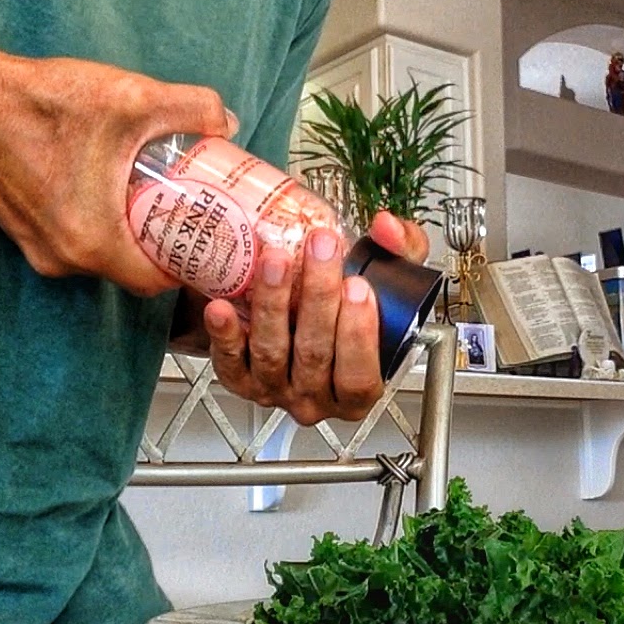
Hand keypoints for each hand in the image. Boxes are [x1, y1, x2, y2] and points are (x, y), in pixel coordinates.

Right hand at [0, 31, 237, 295]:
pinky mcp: (25, 233)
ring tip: (161, 204)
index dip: (188, 266)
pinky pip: (78, 243)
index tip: (209, 243)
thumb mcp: (132, 98)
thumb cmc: (45, 102)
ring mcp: (40, 248)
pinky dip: (103, 227)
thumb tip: (226, 122)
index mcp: (94, 241)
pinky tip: (118, 193)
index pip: (155, 281)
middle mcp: (64, 257)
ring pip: (105, 257)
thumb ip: (191, 107)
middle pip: (132, 271)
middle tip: (194, 220)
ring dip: (133, 237)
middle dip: (165, 249)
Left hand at [205, 212, 429, 423]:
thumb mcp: (389, 279)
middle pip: (315, 354)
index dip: (359, 334)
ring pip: (273, 352)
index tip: (358, 287)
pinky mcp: (240, 379)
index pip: (359, 375)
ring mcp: (276, 389)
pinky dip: (225, 334)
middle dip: (318, 297)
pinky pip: (229, 362)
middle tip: (321, 250)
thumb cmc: (348, 305)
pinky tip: (221, 307)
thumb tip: (387, 227)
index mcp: (358, 389)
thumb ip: (402, 251)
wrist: (305, 314)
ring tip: (276, 260)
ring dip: (273, 303)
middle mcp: (316, 396)